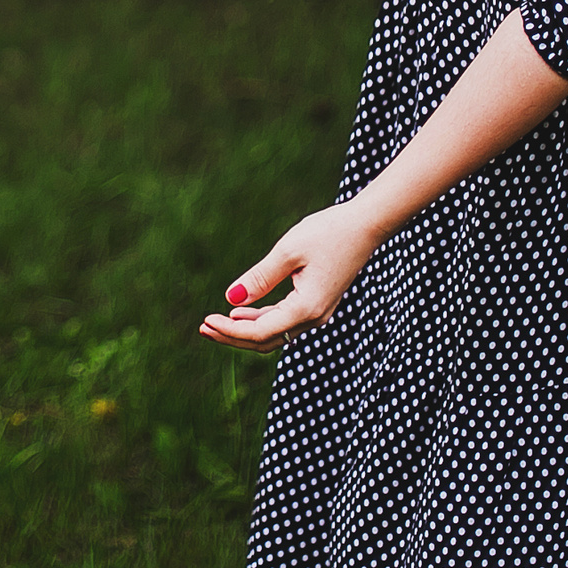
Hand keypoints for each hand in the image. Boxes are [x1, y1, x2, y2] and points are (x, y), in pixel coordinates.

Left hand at [198, 199, 386, 354]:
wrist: (364, 227)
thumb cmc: (327, 234)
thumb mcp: (287, 252)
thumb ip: (259, 278)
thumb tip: (231, 298)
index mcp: (306, 308)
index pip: (260, 332)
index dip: (230, 331)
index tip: (204, 321)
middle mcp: (314, 318)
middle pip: (266, 340)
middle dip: (232, 337)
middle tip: (202, 328)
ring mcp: (317, 314)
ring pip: (275, 333)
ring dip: (244, 330)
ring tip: (215, 323)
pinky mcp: (317, 304)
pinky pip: (284, 321)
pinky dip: (260, 320)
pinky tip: (240, 312)